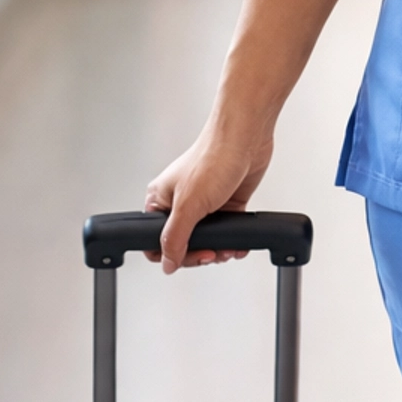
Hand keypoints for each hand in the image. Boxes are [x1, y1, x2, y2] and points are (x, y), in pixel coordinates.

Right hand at [144, 118, 273, 272]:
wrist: (246, 139)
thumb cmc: (213, 157)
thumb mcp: (188, 205)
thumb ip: (175, 238)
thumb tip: (167, 262)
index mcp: (161, 200)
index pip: (156, 240)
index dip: (172, 254)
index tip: (189, 257)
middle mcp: (180, 203)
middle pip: (183, 244)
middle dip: (199, 253)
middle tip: (211, 254)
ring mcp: (204, 204)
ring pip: (206, 239)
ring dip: (218, 249)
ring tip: (227, 250)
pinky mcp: (226, 204)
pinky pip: (226, 231)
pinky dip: (232, 240)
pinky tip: (238, 244)